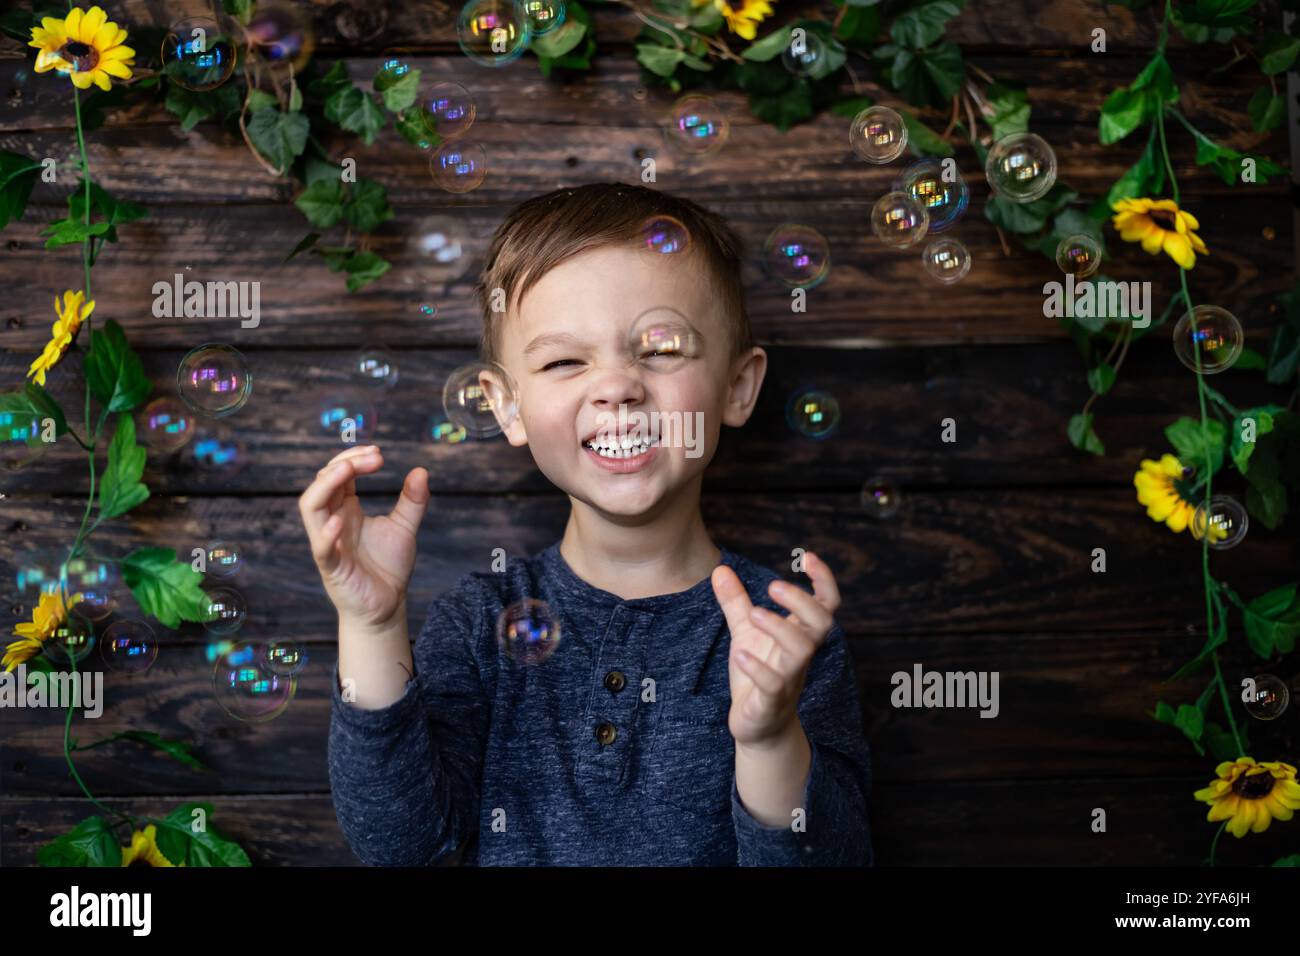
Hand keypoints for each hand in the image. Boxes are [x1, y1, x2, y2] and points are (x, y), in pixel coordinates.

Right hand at [297, 445, 429, 629]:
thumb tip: (421, 471)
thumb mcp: (405, 527)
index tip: (378, 454)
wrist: (388, 606)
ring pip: (311, 507)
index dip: (353, 458)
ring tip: (347, 470)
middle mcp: (332, 521)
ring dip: (326, 485)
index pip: (338, 474)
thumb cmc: (388, 567)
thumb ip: (413, 500)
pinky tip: (341, 520)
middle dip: (344, 464)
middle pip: (322, 483)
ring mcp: (329, 543)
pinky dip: (327, 533)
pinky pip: (321, 547)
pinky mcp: (331, 567)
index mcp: (346, 509)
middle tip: (374, 457)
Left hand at [711, 551, 840, 747]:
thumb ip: (736, 602)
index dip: (823, 580)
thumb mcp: (744, 632)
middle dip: (802, 601)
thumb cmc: (758, 673)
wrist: (757, 725)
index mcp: (798, 634)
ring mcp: (788, 677)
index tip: (807, 556)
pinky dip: (759, 668)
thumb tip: (720, 568)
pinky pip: (773, 684)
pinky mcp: (771, 701)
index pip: (825, 603)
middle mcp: (800, 654)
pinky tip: (741, 655)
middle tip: (773, 585)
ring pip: (801, 651)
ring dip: (780, 628)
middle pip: (822, 623)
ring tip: (755, 613)